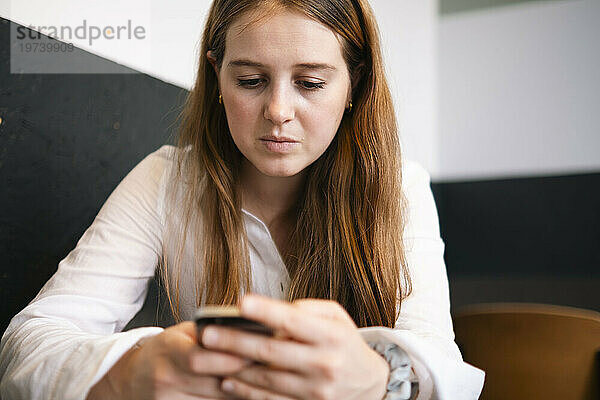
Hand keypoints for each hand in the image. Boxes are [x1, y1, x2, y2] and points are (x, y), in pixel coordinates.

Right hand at [87, 321, 249, 399]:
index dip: (230, 358)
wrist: (134, 378)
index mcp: (168, 350)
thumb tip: (246, 327)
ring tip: (265, 381)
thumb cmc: (166, 350)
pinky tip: (245, 393)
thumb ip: (209, 331)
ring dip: (241, 392)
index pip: (199, 358)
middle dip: (244, 376)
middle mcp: (166, 378)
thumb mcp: (182, 333)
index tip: (256, 353)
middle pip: (213, 383)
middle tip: (270, 369)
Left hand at [199, 294, 389, 399]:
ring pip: (267, 379)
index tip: (241, 302)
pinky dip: (247, 392)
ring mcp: (315, 390)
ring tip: (209, 356)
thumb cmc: (345, 342)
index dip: (266, 312)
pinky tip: (227, 382)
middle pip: (272, 352)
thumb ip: (307, 309)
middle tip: (208, 334)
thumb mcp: (336, 317)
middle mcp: (324, 363)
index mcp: (332, 336)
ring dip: (235, 368)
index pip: (293, 321)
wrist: (369, 383)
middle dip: (236, 342)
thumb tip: (275, 311)